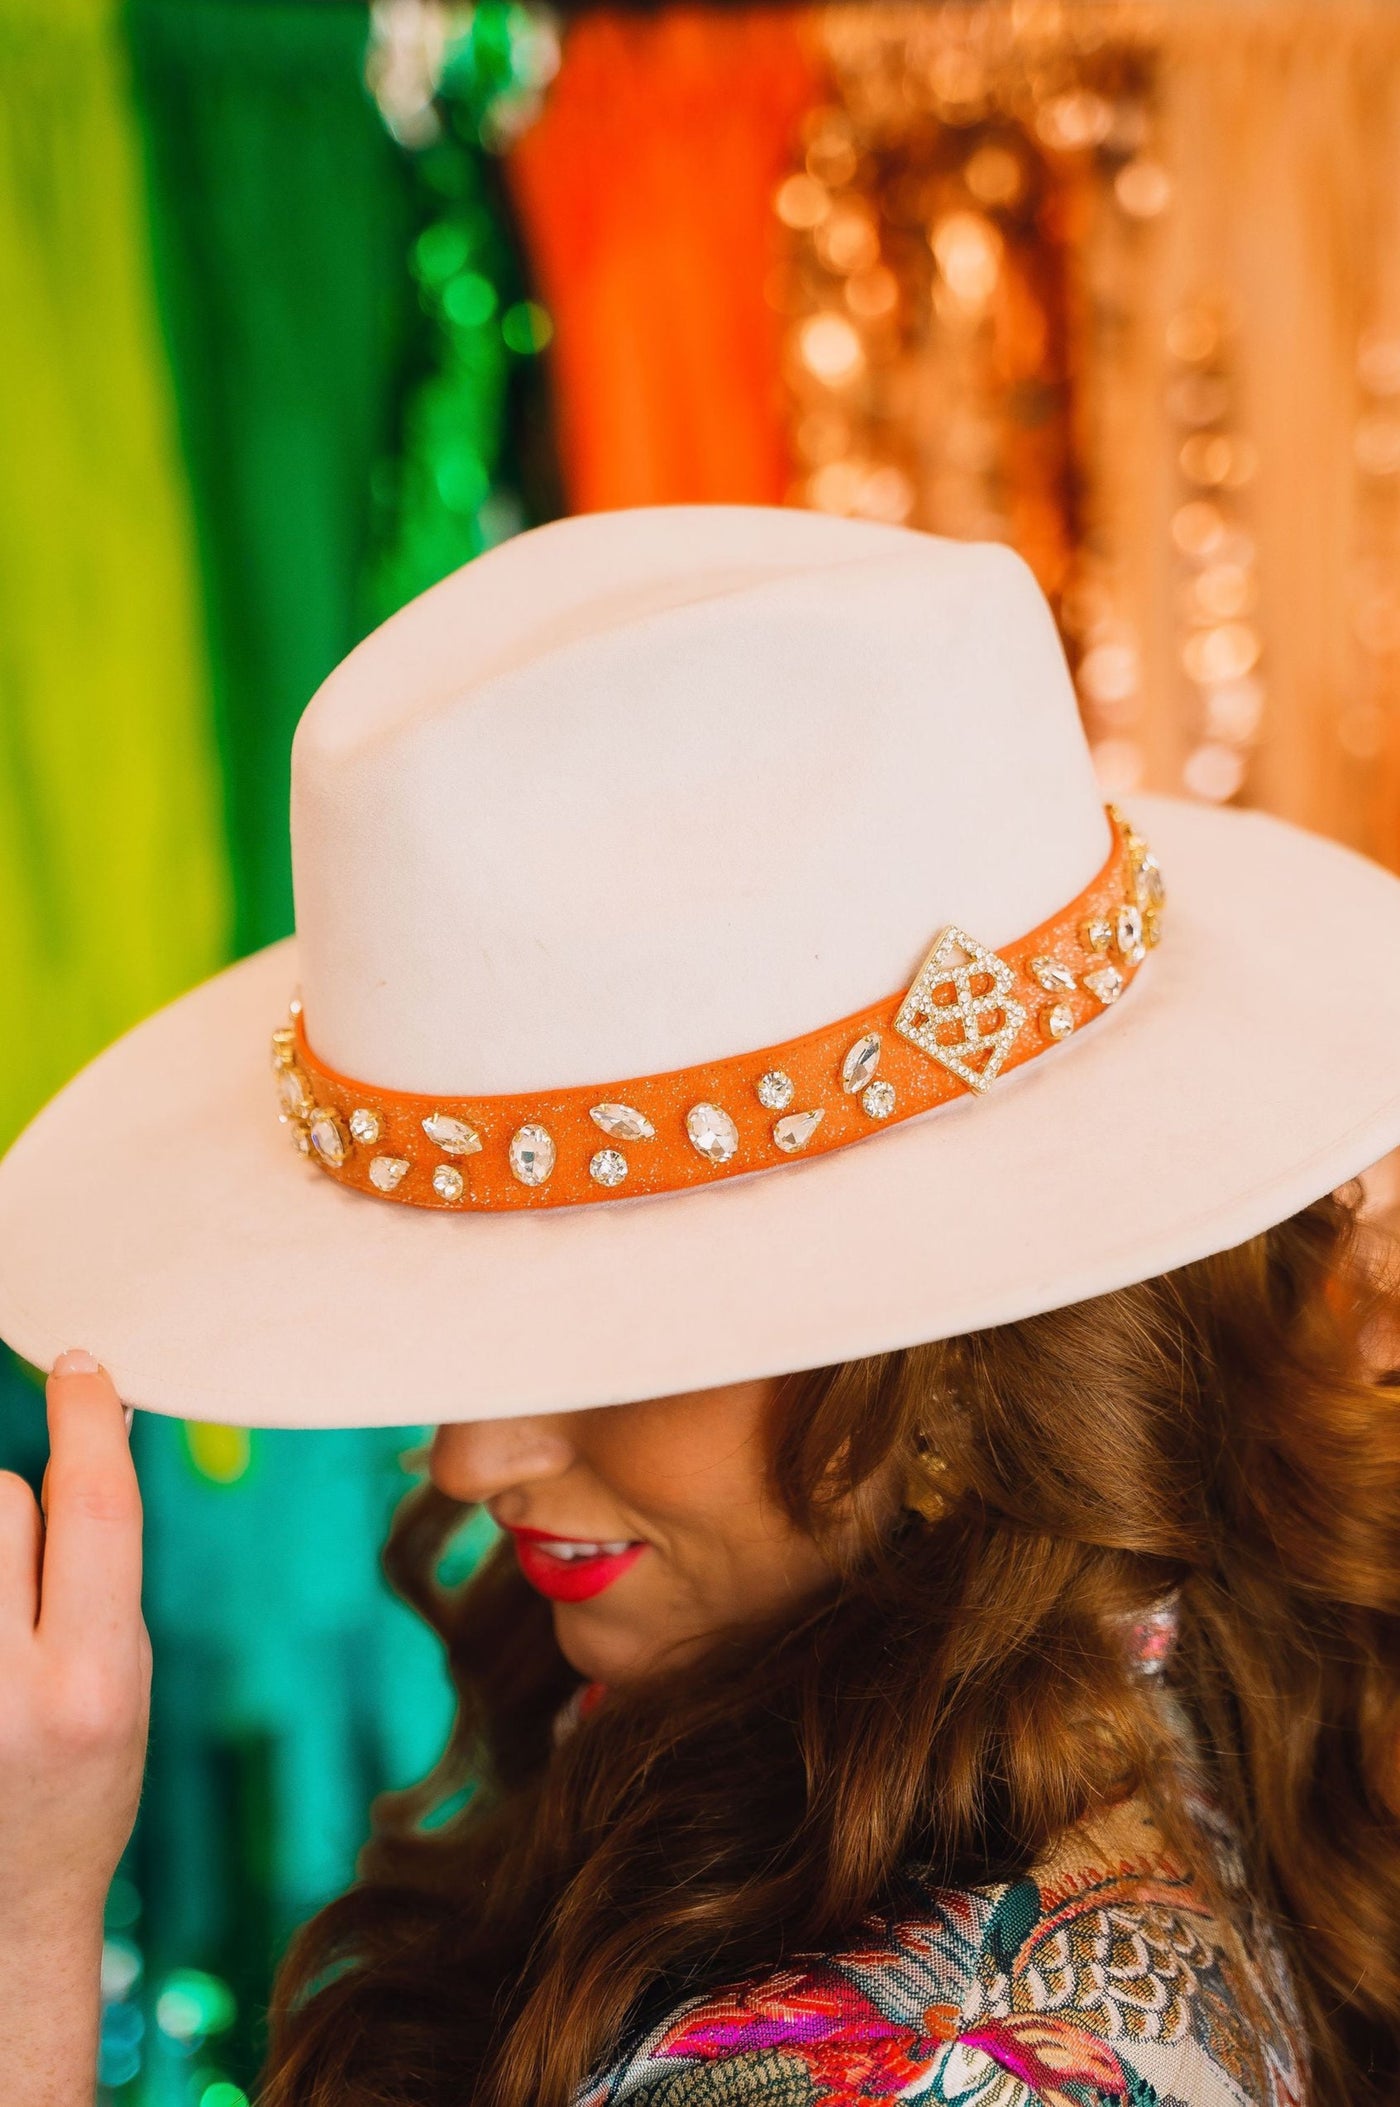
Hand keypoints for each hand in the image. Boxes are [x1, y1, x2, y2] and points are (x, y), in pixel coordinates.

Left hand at [0, 1351, 149, 1935]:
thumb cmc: (72, 1787)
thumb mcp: (116, 1678)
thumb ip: (100, 1566)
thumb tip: (94, 1431)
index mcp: (88, 1686)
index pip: (91, 1508)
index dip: (87, 1420)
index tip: (83, 1363)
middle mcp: (1, 1691)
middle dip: (16, 1512)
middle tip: (22, 1591)